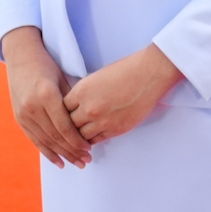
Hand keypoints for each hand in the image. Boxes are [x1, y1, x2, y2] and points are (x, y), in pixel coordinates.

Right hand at [1, 27, 89, 168]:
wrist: (21, 57)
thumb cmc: (48, 66)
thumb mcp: (63, 80)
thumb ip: (71, 103)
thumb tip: (88, 124)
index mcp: (46, 95)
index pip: (64, 126)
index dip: (77, 140)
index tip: (89, 149)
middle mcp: (32, 106)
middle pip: (55, 136)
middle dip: (72, 151)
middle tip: (87, 161)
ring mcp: (23, 113)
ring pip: (46, 141)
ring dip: (62, 155)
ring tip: (77, 163)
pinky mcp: (19, 118)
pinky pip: (35, 140)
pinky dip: (47, 152)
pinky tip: (59, 162)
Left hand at [64, 44, 182, 142]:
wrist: (148, 75)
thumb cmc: (124, 71)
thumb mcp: (96, 77)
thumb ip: (83, 93)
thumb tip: (76, 105)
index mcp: (81, 91)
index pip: (62, 108)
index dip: (63, 112)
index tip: (65, 114)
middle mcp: (88, 108)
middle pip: (68, 125)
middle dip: (69, 126)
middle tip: (70, 128)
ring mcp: (102, 121)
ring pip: (80, 137)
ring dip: (79, 136)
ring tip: (79, 136)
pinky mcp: (116, 130)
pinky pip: (96, 141)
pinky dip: (92, 140)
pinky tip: (91, 138)